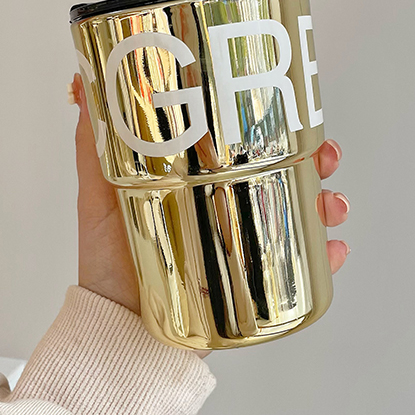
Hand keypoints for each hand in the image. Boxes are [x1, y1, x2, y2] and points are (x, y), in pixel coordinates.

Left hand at [69, 73, 350, 328]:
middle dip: (316, 161)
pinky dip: (325, 255)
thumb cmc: (106, 261)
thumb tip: (80, 87)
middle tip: (326, 158)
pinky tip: (333, 249)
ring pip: (301, 214)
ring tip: (331, 205)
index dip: (277, 126)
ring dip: (328, 204)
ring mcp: (244, 246)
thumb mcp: (99, 193)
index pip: (247, 144)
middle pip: (285, 174)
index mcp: (201, 183)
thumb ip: (93, 145)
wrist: (115, 328)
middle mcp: (227, 209)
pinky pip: (300, 267)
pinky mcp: (253, 284)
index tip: (294, 112)